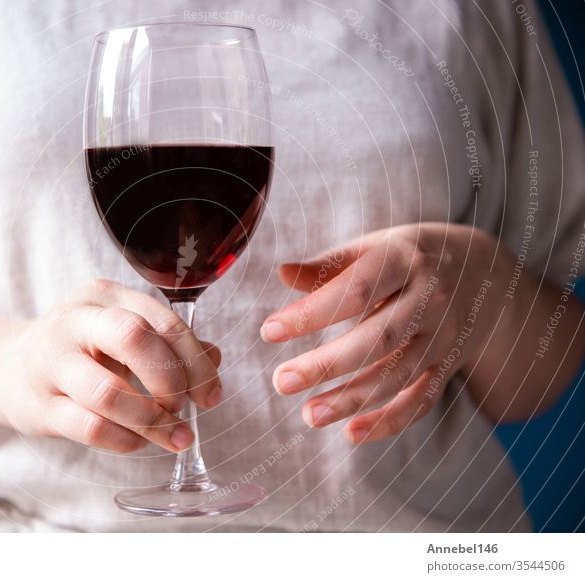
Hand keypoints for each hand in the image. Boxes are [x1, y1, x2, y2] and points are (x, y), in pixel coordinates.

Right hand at [0, 279, 221, 452]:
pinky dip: (124, 440)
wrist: (8, 370)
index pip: (162, 321)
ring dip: (150, 420)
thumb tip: (214, 359)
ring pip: (109, 392)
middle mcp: (75, 320)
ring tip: (171, 434)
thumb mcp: (121, 336)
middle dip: (170, 379)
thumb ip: (168, 344)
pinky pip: (89, 427)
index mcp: (104, 296)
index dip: (195, 361)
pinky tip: (137, 442)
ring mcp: (52, 362)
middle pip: (133, 338)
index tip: (211, 394)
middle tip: (182, 406)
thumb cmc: (80, 351)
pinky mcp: (39, 405)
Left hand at [261, 223, 501, 443]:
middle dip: (327, 365)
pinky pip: (421, 400)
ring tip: (308, 415)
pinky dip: (389, 422)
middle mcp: (430, 300)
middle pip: (378, 339)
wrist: (485, 272)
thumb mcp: (374, 246)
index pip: (355, 291)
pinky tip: (351, 433)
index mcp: (405, 260)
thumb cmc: (409, 256)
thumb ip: (329, 264)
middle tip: (281, 382)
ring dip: (352, 400)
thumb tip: (281, 272)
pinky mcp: (449, 365)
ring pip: (398, 376)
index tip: (268, 331)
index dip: (311, 314)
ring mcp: (444, 336)